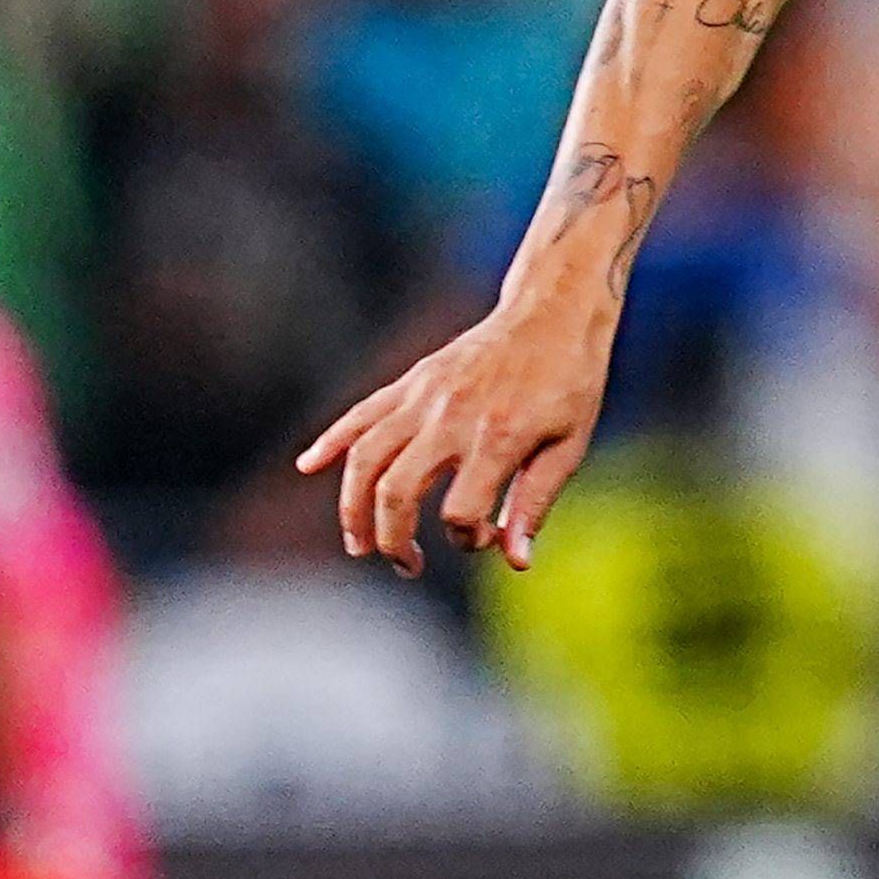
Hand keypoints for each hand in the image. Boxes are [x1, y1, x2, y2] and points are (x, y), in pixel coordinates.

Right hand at [295, 293, 615, 576]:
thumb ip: (535, 504)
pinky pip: (361, 413)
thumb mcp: (568, 447)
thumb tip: (516, 562)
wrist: (552, 314)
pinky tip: (308, 465)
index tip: (483, 537)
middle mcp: (451, 419)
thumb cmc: (570, 384)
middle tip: (407, 564)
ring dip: (352, 506)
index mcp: (497, 439)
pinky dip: (331, 440)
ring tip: (359, 543)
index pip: (460, 512)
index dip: (467, 539)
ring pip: (365, 457)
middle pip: (396, 491)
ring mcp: (424, 397)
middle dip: (392, 539)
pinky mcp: (411, 381)